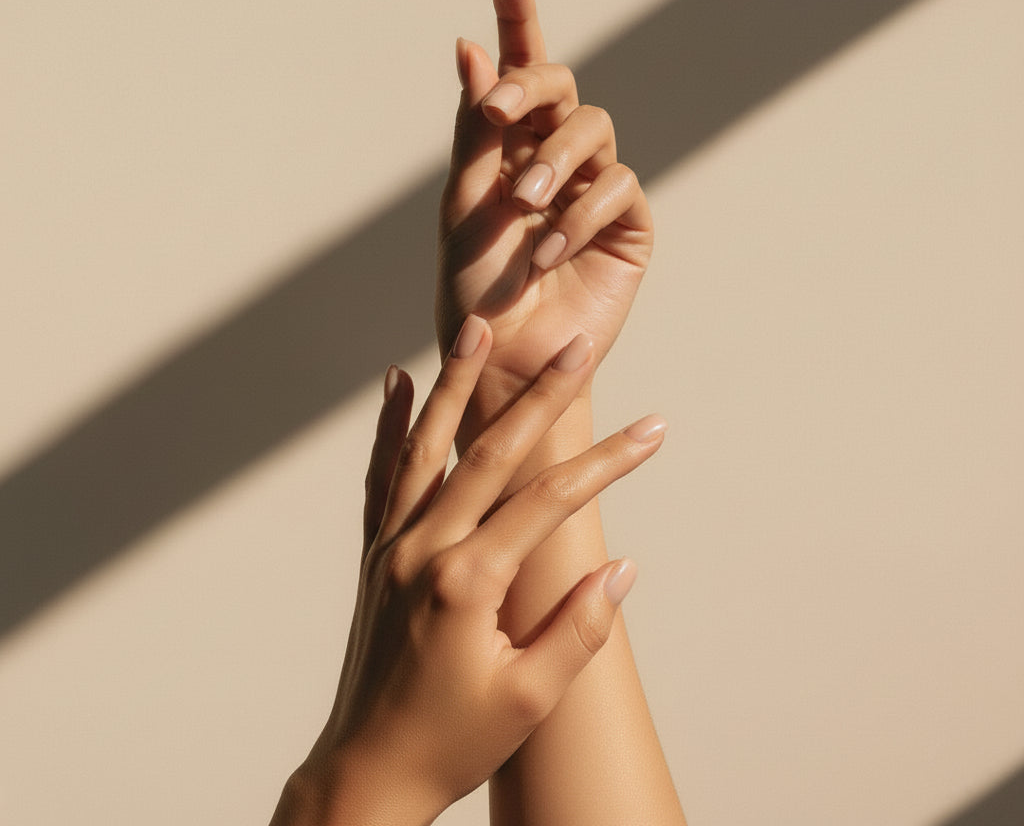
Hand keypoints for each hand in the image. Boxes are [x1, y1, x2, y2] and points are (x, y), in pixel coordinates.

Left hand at [273, 316, 665, 825]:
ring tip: (477, 327)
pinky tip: (398, 382)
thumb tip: (621, 566)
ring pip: (428, 444)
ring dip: (455, 382)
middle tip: (577, 348)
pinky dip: (391, 425)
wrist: (366, 772)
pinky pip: (382, 474)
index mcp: (468, 581)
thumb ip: (577, 629)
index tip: (652, 431)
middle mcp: (425, 547)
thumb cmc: (451, 741)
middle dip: (542, 397)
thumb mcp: (528, 699)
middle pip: (491, 452)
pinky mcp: (375, 552)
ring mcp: (393, 544)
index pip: (550, 502)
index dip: (607, 463)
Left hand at [436, 0, 653, 423]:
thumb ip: (475, 129)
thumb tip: (470, 46)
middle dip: (531, 90)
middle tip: (496, 116)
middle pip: (562, 87)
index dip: (517, 15)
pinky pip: (618, 187)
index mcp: (508, 145)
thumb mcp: (464, 201)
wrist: (505, 356)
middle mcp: (554, 157)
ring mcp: (594, 188)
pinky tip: (551, 249)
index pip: (519, 69)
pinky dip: (580, 213)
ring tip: (523, 205)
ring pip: (595, 128)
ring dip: (555, 159)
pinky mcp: (628, 224)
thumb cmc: (472, 287)